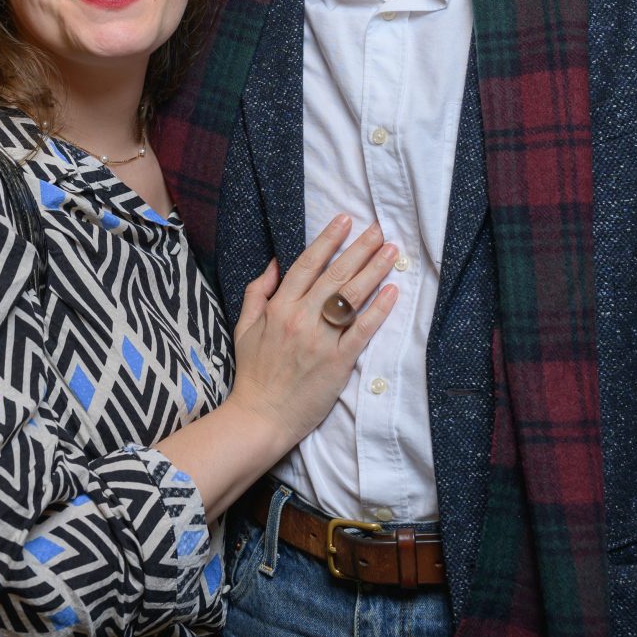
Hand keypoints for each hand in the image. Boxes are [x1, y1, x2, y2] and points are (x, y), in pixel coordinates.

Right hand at [226, 215, 398, 461]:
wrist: (260, 417)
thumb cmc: (253, 374)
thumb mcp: (244, 327)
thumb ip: (258, 293)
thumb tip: (275, 263)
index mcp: (278, 308)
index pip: (307, 265)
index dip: (328, 240)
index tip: (345, 220)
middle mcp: (300, 319)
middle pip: (335, 275)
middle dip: (359, 249)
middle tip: (379, 229)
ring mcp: (320, 340)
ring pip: (351, 297)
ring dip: (373, 271)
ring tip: (391, 252)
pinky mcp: (337, 362)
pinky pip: (362, 331)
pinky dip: (378, 310)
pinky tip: (392, 292)